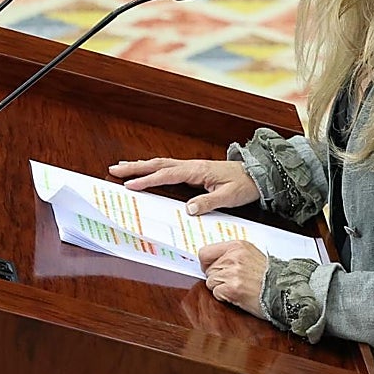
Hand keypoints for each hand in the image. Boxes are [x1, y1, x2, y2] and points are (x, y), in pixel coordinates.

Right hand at [108, 158, 259, 214]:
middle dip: (136, 167)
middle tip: (114, 169)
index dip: (148, 180)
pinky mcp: (194, 170)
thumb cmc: (244, 185)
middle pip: (158, 165)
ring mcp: (192, 167)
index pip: (167, 175)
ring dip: (141, 166)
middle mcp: (192, 166)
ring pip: (161, 164)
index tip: (131, 184)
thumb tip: (187, 209)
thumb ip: (208, 202)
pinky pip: (168, 168)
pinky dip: (153, 168)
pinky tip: (146, 171)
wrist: (258, 174)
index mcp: (198, 171)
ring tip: (122, 167)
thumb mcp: (229, 197)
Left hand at [199, 241, 267, 319]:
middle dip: (217, 277)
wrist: (284, 291)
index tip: (211, 268)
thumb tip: (212, 261)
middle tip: (233, 282)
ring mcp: (232, 272)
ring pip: (211, 282)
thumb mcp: (251, 255)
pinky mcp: (232, 288)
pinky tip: (238, 295)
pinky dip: (225, 297)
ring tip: (238, 288)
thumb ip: (231, 255)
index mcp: (237, 246)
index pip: (205, 252)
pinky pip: (216, 293)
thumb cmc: (269, 276)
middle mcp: (233, 257)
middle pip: (208, 269)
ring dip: (221, 288)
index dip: (206, 263)